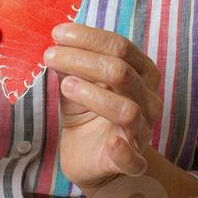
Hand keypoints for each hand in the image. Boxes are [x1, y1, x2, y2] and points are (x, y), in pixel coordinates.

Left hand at [43, 23, 162, 191]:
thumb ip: (73, 63)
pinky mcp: (133, 163)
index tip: (57, 33)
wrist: (93, 159)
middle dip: (82, 60)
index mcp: (142, 72)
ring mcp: (143, 132)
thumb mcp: (78, 81)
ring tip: (65, 85)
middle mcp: (148, 99)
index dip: (88, 38)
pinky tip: (113, 143)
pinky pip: (134, 159)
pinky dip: (124, 151)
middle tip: (50, 56)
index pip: (120, 46)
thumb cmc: (88, 112)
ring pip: (127, 109)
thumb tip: (57, 40)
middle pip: (121, 72)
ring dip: (93, 94)